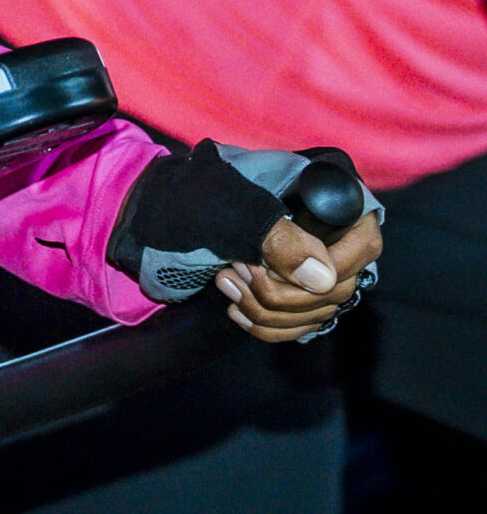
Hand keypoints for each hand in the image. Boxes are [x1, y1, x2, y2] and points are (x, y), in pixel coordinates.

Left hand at [109, 140, 383, 341]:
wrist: (148, 220)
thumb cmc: (184, 199)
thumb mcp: (228, 208)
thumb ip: (276, 236)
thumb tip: (323, 278)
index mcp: (320, 187)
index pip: (365, 236)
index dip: (333, 262)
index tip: (278, 265)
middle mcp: (324, 225)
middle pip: (344, 283)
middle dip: (285, 289)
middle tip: (236, 270)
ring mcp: (310, 260)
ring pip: (322, 311)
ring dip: (269, 307)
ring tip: (225, 279)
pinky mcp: (289, 291)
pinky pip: (301, 326)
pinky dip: (267, 325)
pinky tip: (235, 306)